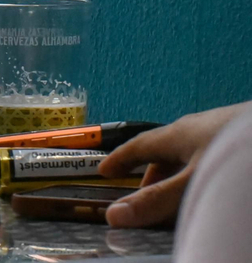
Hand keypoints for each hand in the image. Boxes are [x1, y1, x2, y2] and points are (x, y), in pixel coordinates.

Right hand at [100, 102, 251, 227]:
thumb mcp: (194, 182)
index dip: (121, 159)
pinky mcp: (243, 139)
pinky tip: (217, 183)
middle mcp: (197, 128)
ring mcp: (223, 131)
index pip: (139, 145)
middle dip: (152, 172)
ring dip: (180, 172)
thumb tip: (115, 216)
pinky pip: (212, 154)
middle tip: (144, 195)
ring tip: (183, 194)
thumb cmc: (239, 152)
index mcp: (177, 134)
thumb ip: (158, 200)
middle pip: (165, 150)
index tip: (105, 170)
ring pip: (192, 152)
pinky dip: (203, 171)